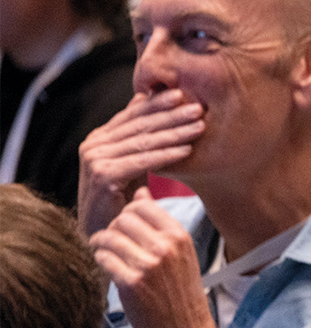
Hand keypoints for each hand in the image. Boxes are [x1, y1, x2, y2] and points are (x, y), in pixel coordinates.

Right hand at [77, 89, 204, 236]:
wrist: (106, 233)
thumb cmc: (123, 197)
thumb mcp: (133, 161)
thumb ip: (136, 135)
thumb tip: (143, 99)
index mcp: (100, 137)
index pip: (133, 115)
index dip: (158, 104)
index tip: (185, 94)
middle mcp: (93, 145)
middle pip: (140, 126)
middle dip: (172, 116)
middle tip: (199, 108)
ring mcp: (94, 159)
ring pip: (143, 142)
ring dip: (175, 134)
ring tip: (200, 127)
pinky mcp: (102, 175)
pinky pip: (141, 162)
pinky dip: (166, 155)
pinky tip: (187, 150)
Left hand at [91, 189, 218, 327]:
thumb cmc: (180, 293)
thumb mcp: (180, 254)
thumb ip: (160, 224)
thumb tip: (140, 193)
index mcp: (180, 236)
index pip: (143, 206)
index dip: (128, 215)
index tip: (126, 229)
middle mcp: (166, 247)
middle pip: (123, 218)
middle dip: (113, 229)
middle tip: (113, 243)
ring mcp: (149, 265)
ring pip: (110, 236)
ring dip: (102, 245)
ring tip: (106, 255)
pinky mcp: (132, 283)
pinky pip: (104, 258)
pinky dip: (100, 261)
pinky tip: (108, 269)